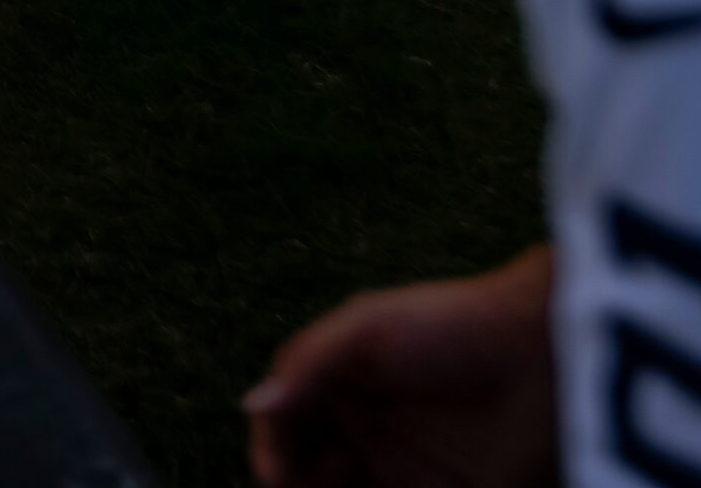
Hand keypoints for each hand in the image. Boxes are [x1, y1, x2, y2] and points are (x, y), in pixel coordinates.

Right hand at [246, 247, 558, 487]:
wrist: (545, 354)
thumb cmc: (449, 326)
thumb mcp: (366, 329)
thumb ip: (307, 362)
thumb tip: (253, 405)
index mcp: (337, 382)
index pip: (285, 423)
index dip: (272, 449)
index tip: (274, 474)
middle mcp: (364, 427)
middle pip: (307, 468)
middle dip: (295, 482)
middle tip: (300, 487)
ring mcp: (404, 466)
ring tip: (335, 487)